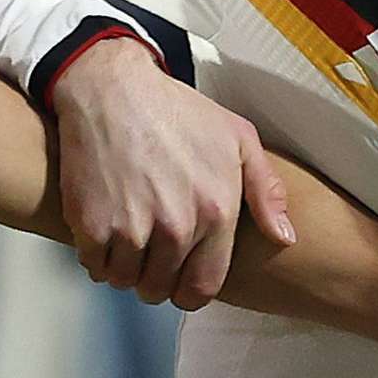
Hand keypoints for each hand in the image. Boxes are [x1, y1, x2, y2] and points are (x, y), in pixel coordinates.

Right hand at [49, 35, 292, 309]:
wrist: (113, 88)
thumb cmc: (177, 111)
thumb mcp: (238, 138)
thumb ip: (266, 191)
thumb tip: (285, 237)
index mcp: (216, 213)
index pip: (203, 288)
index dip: (188, 289)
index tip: (178, 276)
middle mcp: (177, 228)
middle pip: (160, 289)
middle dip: (153, 277)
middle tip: (148, 250)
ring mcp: (132, 229)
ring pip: (126, 281)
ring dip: (124, 267)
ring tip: (125, 237)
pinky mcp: (92, 225)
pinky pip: (96, 266)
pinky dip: (96, 255)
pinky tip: (103, 229)